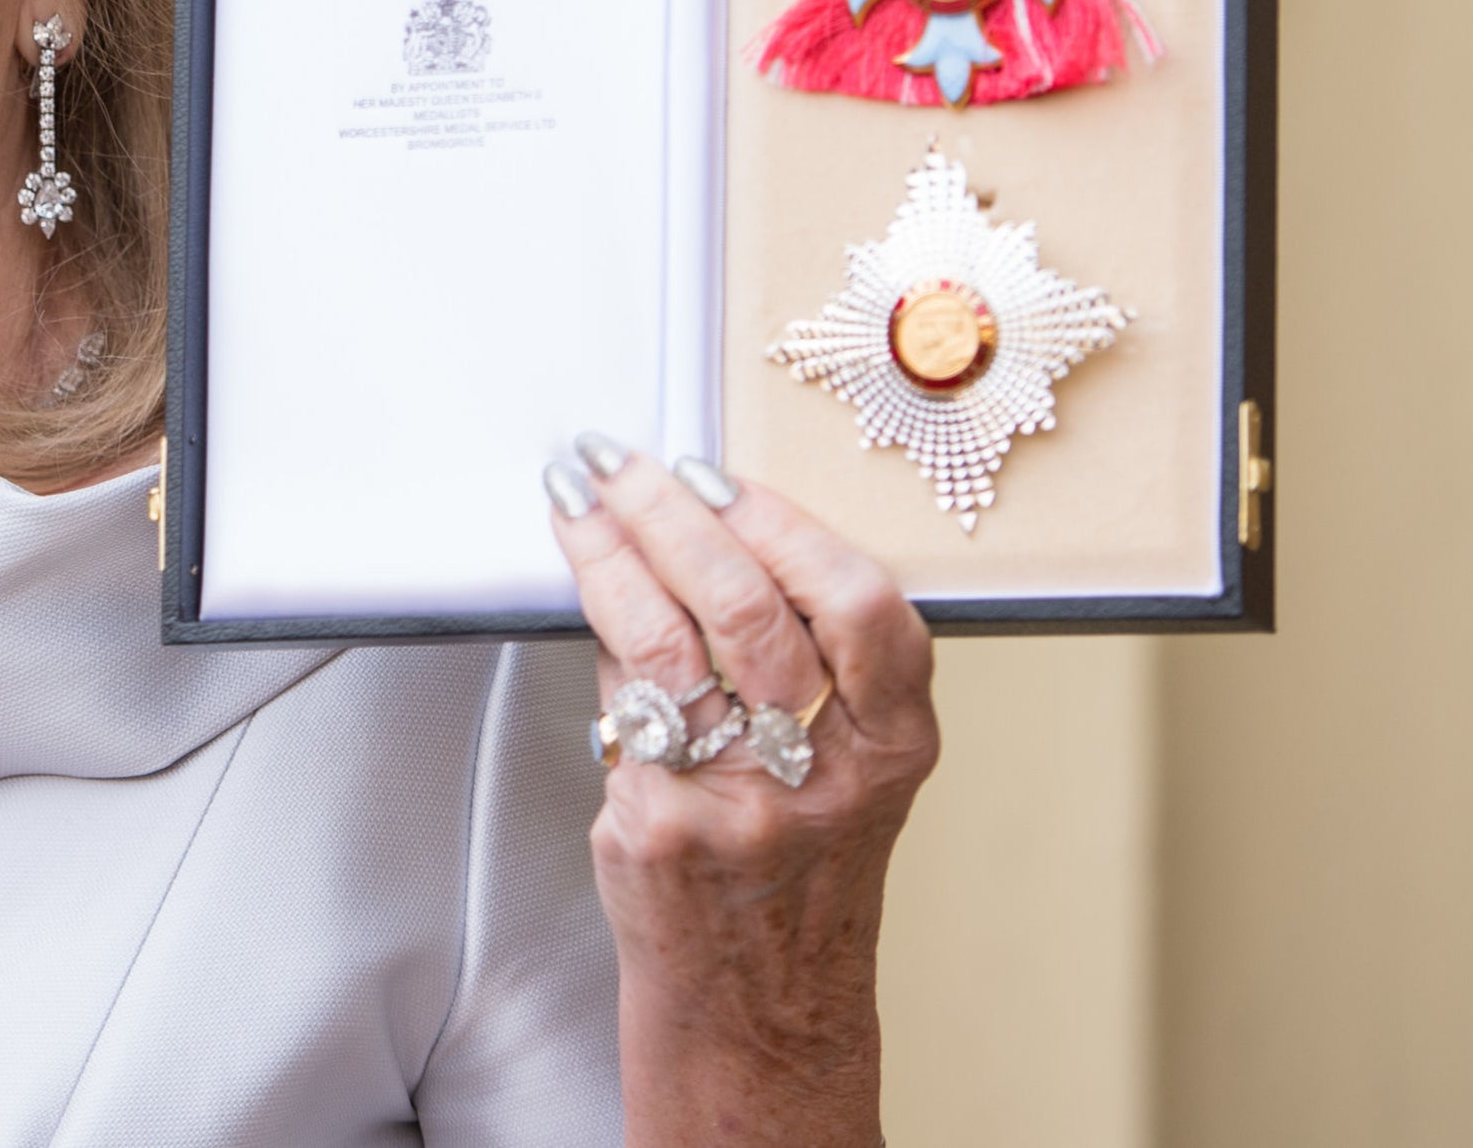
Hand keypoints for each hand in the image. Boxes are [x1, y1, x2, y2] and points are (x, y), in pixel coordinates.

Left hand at [547, 438, 938, 1147]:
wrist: (760, 1008)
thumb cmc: (800, 868)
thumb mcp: (852, 771)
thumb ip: (810, 665)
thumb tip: (699, 530)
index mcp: (894, 746)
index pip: (861, 606)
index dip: (784, 524)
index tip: (719, 476)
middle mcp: (825, 776)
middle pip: (750, 608)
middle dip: (672, 514)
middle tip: (621, 464)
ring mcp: (739, 804)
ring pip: (666, 641)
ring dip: (610, 551)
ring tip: (578, 500)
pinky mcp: (658, 827)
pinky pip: (618, 701)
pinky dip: (599, 633)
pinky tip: (581, 588)